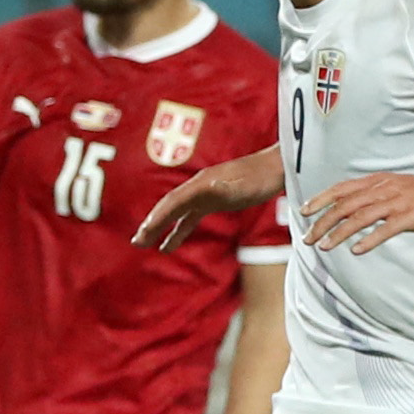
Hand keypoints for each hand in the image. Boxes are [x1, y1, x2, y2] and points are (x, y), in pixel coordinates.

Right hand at [134, 148, 284, 250]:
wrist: (276, 168)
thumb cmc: (259, 178)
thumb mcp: (239, 185)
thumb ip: (219, 188)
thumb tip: (200, 189)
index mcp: (201, 184)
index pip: (172, 203)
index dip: (157, 218)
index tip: (143, 234)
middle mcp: (198, 187)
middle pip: (169, 208)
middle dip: (151, 224)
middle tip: (137, 242)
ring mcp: (204, 194)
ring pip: (176, 213)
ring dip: (160, 228)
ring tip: (145, 244)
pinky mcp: (213, 201)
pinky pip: (189, 218)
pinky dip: (177, 231)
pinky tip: (170, 245)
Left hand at [300, 170, 413, 254]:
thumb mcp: (398, 188)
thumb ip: (376, 195)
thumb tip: (354, 207)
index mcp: (379, 181)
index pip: (342, 188)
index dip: (321, 199)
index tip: (303, 211)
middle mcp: (384, 188)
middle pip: (346, 204)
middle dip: (322, 222)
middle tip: (307, 239)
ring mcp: (398, 202)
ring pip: (360, 217)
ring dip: (339, 233)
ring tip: (324, 247)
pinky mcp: (411, 216)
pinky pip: (386, 229)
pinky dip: (369, 240)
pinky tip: (356, 251)